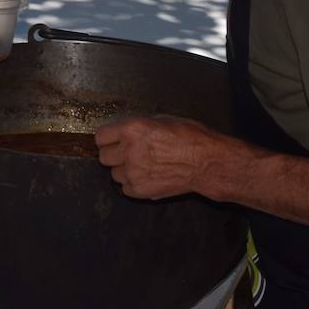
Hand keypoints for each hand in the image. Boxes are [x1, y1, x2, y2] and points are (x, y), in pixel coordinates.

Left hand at [95, 115, 219, 199]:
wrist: (207, 163)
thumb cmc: (190, 138)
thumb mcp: (162, 119)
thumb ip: (138, 126)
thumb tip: (123, 132)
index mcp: (132, 129)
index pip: (101, 137)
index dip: (108, 139)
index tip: (112, 141)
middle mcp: (129, 151)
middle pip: (103, 157)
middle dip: (114, 155)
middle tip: (127, 154)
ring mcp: (134, 172)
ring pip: (114, 174)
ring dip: (124, 170)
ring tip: (143, 166)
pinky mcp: (140, 189)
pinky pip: (125, 188)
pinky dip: (134, 184)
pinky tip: (148, 177)